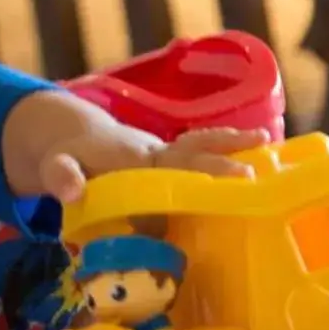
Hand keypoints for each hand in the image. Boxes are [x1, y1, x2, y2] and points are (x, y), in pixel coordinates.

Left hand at [2, 91, 266, 204]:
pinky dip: (228, 157)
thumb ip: (61, 177)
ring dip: (235, 146)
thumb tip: (72, 192)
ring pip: (204, 147)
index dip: (201, 173)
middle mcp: (158, 153)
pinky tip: (259, 169)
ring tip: (272, 149)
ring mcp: (166, 157)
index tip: (232, 176)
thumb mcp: (56, 165)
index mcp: (137, 159)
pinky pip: (201, 158)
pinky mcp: (170, 164)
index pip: (174, 166)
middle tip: (257, 170)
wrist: (74, 137)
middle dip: (225, 156)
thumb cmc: (68, 156)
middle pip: (197, 151)